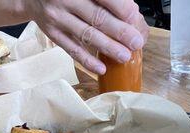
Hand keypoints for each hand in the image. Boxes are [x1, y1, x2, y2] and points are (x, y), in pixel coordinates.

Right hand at [25, 0, 148, 74]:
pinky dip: (87, 60)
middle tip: (136, 42)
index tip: (134, 18)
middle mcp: (67, 0)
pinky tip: (101, 68)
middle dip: (120, 32)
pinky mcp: (53, 34)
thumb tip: (131, 14)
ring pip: (87, 35)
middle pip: (98, 17)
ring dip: (107, 48)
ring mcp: (59, 18)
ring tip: (124, 56)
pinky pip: (72, 49)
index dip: (122, 9)